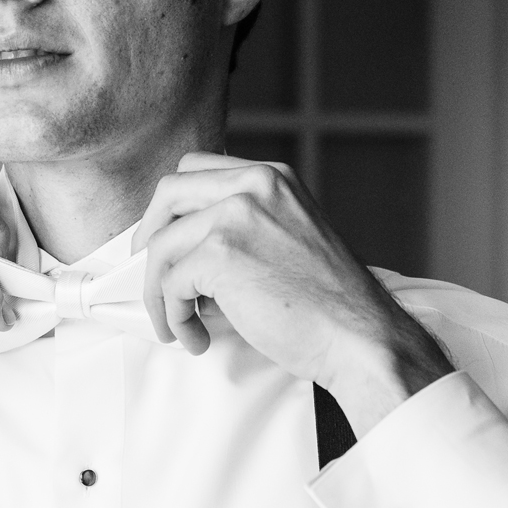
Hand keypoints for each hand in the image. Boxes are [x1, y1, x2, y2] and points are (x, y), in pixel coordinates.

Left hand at [132, 151, 452, 434]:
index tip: (165, 240)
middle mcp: (254, 185)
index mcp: (272, 177)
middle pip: (168, 193)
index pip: (196, 170)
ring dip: (159, 292)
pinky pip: (170, 284)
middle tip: (152, 277)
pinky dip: (174, 317)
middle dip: (148, 237)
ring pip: (161, 246)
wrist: (359, 337)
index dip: (172, 209)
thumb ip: (249, 225)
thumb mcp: (292, 236)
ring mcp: (236, 215)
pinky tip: (196, 337)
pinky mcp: (220, 254)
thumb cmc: (330, 305)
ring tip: (179, 325)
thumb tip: (189, 250)